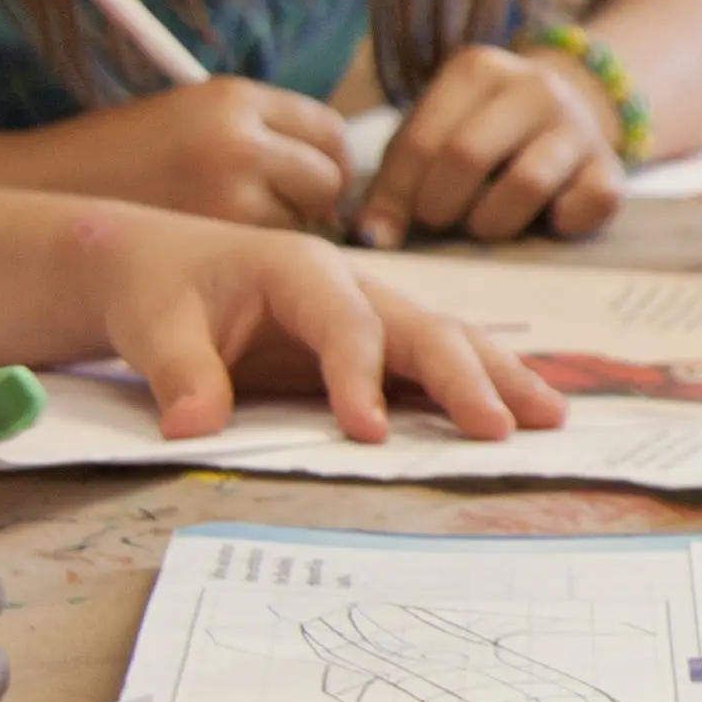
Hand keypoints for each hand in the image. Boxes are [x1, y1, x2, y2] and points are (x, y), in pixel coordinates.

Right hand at [16, 78, 349, 229]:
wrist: (32, 191)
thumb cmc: (115, 160)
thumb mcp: (190, 120)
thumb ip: (258, 134)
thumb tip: (332, 172)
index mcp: (233, 97)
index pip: (328, 130)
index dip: (328, 161)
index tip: (315, 183)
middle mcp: (238, 137)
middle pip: (327, 177)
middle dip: (317, 201)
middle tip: (281, 217)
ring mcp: (228, 188)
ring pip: (303, 220)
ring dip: (284, 230)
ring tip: (232, 230)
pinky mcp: (211, 236)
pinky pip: (266, 250)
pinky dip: (254, 255)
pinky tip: (215, 252)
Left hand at [77, 208, 565, 441]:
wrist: (157, 266)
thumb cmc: (158, 291)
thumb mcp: (152, 326)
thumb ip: (180, 373)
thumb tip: (193, 428)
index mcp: (303, 269)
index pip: (348, 326)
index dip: (360, 379)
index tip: (368, 435)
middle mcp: (355, 285)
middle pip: (424, 328)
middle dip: (467, 378)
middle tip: (501, 428)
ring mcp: (374, 311)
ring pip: (449, 340)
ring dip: (499, 379)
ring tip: (549, 418)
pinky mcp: (376, 341)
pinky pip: (437, 361)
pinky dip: (482, 384)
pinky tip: (520, 411)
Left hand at [353, 44, 622, 249]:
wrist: (565, 115)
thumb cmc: (479, 133)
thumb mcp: (433, 136)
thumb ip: (396, 180)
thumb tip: (371, 237)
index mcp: (477, 69)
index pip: (421, 141)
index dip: (394, 196)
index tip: (384, 231)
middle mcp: (534, 86)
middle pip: (467, 156)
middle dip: (440, 206)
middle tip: (438, 221)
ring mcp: (578, 125)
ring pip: (528, 183)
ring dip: (493, 221)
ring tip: (483, 224)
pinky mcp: (611, 166)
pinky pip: (592, 203)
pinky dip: (565, 221)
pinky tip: (548, 219)